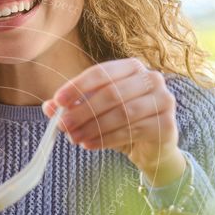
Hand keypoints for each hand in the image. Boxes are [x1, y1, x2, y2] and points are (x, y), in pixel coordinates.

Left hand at [43, 57, 185, 185]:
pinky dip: (107, 139)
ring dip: (93, 127)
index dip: (78, 86)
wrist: (151, 146)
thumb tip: (48, 107)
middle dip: (83, 110)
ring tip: (74, 138)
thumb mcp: (95, 111)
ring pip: (122, 113)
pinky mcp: (166, 123)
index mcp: (132, 67)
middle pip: (112, 93)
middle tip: (62, 125)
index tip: (58, 101)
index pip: (102, 72)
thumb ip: (74, 106)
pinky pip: (132, 131)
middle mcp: (152, 78)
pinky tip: (89, 144)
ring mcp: (163, 100)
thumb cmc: (121, 122)